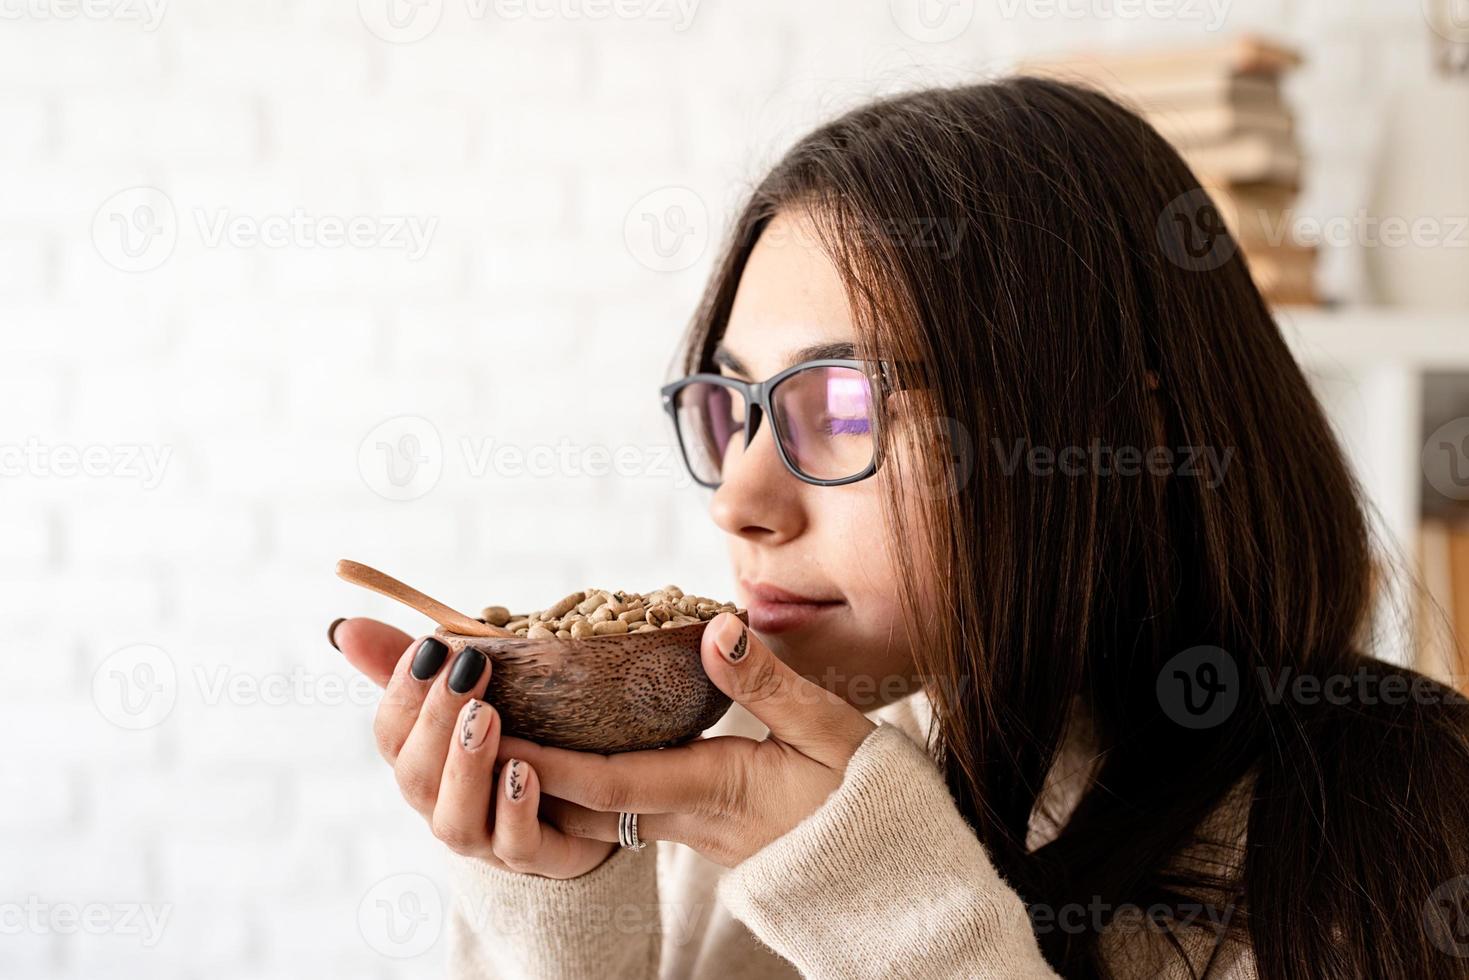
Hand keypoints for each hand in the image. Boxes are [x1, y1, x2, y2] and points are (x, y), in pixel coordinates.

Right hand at [332, 618, 615, 878]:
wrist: (588, 804)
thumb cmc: (520, 735)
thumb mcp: (476, 692)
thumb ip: (420, 664)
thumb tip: (346, 628)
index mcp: (425, 763)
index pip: (391, 735)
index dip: (403, 692)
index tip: (431, 645)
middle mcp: (446, 805)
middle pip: (417, 778)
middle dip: (436, 721)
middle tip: (468, 670)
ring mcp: (488, 837)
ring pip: (457, 822)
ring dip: (466, 767)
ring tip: (486, 717)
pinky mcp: (539, 857)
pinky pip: (517, 846)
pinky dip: (514, 811)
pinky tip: (523, 771)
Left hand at [491, 613, 877, 867]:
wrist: (885, 871)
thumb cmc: (863, 800)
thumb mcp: (830, 733)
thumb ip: (771, 684)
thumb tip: (715, 630)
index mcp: (714, 790)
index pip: (610, 781)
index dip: (549, 762)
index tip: (495, 735)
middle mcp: (686, 818)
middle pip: (582, 803)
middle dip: (523, 773)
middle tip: (467, 730)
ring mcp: (688, 831)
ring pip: (596, 811)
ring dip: (544, 779)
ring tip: (495, 734)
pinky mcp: (697, 830)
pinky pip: (621, 810)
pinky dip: (581, 783)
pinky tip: (563, 751)